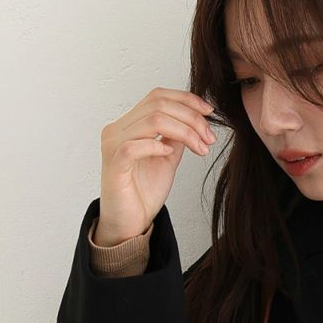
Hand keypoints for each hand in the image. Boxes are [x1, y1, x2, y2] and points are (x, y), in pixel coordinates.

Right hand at [95, 86, 218, 245]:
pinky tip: (169, 154)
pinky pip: (133, 146)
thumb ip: (175, 138)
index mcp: (129, 124)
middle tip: (209, 137)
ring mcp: (113, 145)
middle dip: (190, 118)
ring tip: (200, 148)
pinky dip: (156, 146)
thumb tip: (194, 120)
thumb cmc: (143, 194)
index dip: (186, 99)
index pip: (157, 97)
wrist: (130, 225)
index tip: (209, 112)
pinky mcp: (114, 165)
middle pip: (158, 104)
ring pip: (151, 121)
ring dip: (183, 132)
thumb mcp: (167, 160)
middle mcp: (118, 129)